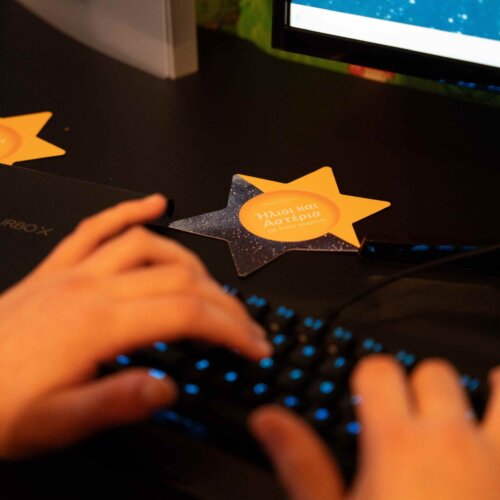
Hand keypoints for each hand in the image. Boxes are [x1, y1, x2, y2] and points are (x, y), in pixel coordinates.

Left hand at [0, 194, 270, 457]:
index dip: (230, 327)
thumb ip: (117, 402)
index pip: (186, 314)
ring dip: (191, 263)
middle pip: (179, 279)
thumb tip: (168, 386)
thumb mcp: (58, 424)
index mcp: (94, 326)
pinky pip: (96, 227)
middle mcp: (89, 290)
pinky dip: (129, 211)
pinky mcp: (58, 268)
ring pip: (148, 246)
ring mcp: (73, 273)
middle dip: (225, 302)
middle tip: (247, 325)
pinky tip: (153, 204)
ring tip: (214, 287)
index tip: (253, 344)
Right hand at [250, 356, 499, 499]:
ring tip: (477, 406)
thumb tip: (268, 420)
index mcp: (397, 444)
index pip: (380, 369)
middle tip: (414, 417)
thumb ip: (300, 462)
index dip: (370, 377)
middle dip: (422, 387)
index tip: (369, 396)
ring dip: (489, 391)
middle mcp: (452, 442)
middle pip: (436, 372)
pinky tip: (499, 448)